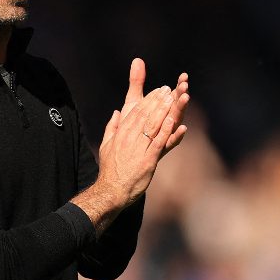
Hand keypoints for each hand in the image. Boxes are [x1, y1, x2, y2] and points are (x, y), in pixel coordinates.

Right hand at [97, 64, 190, 205]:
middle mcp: (129, 138)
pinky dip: (166, 131)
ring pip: (152, 125)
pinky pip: (158, 143)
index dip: (148, 100)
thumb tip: (116, 112)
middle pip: (145, 115)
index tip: (158, 90)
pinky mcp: (147, 160)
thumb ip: (111, 127)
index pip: (136, 112)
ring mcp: (138, 148)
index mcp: (120, 133)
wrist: (111, 189)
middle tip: (168, 89)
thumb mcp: (106, 145)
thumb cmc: (110, 169)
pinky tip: (174, 121)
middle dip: (158, 101)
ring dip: (163, 111)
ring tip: (173, 98)